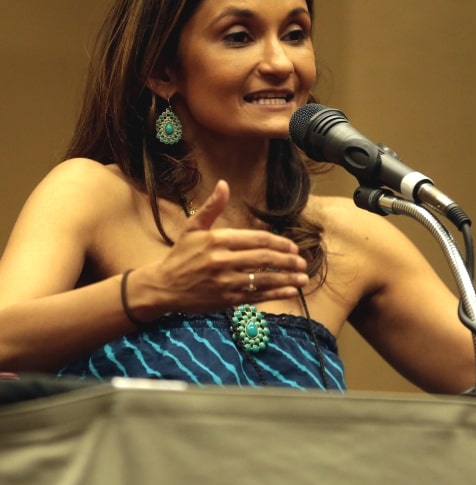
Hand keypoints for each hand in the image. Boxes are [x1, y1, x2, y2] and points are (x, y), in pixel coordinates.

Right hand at [150, 180, 308, 313]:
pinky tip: (290, 292)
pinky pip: (256, 296)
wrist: (163, 287)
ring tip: (303, 278)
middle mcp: (223, 261)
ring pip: (263, 280)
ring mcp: (225, 282)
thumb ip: (212, 207)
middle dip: (287, 261)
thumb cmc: (180, 255)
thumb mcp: (193, 228)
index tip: (293, 247)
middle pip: (263, 259)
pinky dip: (275, 294)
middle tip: (303, 262)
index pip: (257, 240)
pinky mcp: (226, 300)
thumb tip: (224, 184)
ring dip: (287, 279)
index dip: (278, 243)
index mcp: (218, 240)